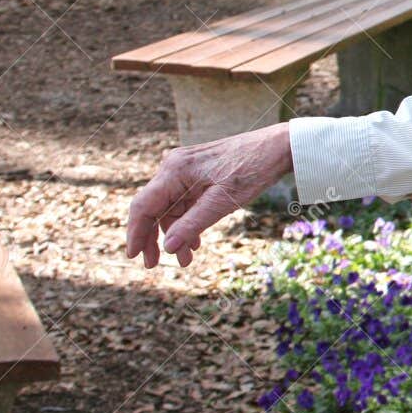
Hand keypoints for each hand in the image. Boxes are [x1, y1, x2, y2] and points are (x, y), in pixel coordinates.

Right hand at [125, 122, 293, 268]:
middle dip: (153, 238)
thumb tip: (167, 248)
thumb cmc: (252, 170)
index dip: (135, 233)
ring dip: (175, 234)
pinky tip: (195, 242)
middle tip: (153, 265)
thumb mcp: (223, 203)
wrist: (278, 147)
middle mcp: (173, 167)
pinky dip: (187, 222)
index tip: (133, 257)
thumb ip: (192, 225)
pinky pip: (184, 202)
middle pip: (152, 208)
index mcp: (175, 171)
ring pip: (169, 208)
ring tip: (186, 260)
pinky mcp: (197, 174)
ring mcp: (184, 169)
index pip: (143, 206)